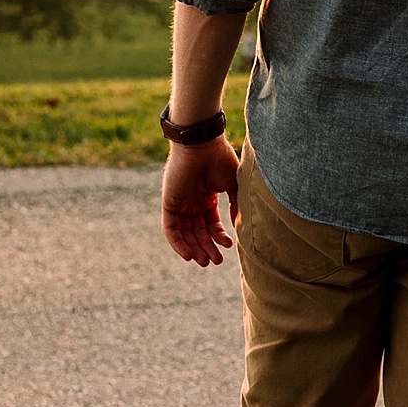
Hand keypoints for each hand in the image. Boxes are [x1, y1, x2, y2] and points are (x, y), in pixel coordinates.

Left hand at [162, 136, 240, 266]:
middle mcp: (192, 202)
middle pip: (198, 232)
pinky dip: (178, 244)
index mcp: (207, 197)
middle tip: (216, 262)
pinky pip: (170, 230)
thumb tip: (238, 224)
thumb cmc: (220, 159)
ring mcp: (180, 203)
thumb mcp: (233, 185)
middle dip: (207, 248)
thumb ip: (235, 204)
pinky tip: (188, 256)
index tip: (229, 245)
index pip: (211, 224)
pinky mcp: (169, 204)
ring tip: (206, 262)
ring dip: (194, 249)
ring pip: (185, 234)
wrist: (202, 144)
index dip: (219, 236)